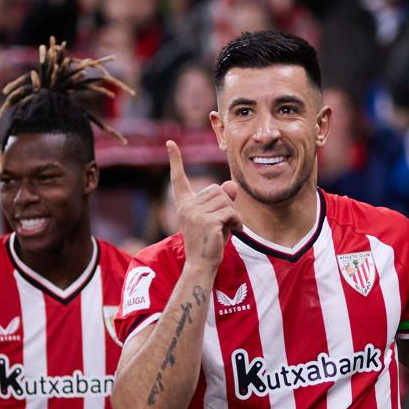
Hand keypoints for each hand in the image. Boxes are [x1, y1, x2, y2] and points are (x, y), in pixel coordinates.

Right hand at [168, 140, 240, 277]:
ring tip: (230, 228)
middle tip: (225, 223)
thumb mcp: (218, 216)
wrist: (202, 264)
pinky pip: (231, 211)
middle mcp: (186, 206)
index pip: (179, 179)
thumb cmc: (210, 241)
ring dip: (234, 214)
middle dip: (227, 205)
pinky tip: (235, 231)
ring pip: (226, 200)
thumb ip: (224, 199)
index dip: (175, 160)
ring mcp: (195, 213)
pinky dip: (238, 221)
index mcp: (184, 204)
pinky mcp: (207, 221)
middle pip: (216, 190)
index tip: (170, 143)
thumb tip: (230, 185)